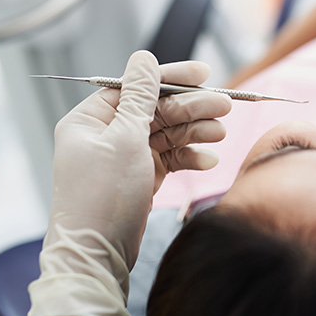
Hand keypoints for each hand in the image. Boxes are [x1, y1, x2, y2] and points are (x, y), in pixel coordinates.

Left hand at [29, 51, 231, 315]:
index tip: (204, 74)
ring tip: (221, 134)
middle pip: (156, 110)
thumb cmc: (103, 197)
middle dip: (191, 108)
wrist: (96, 257)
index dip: (171, 79)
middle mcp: (105, 136)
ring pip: (166, 134)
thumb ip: (140, 96)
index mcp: (90, 120)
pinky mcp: (139, 180)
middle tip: (225, 107)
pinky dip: (188, 158)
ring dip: (195, 132)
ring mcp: (123, 159)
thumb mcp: (124, 138)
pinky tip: (207, 161)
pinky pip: (169, 159)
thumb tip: (143, 57)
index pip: (136, 86)